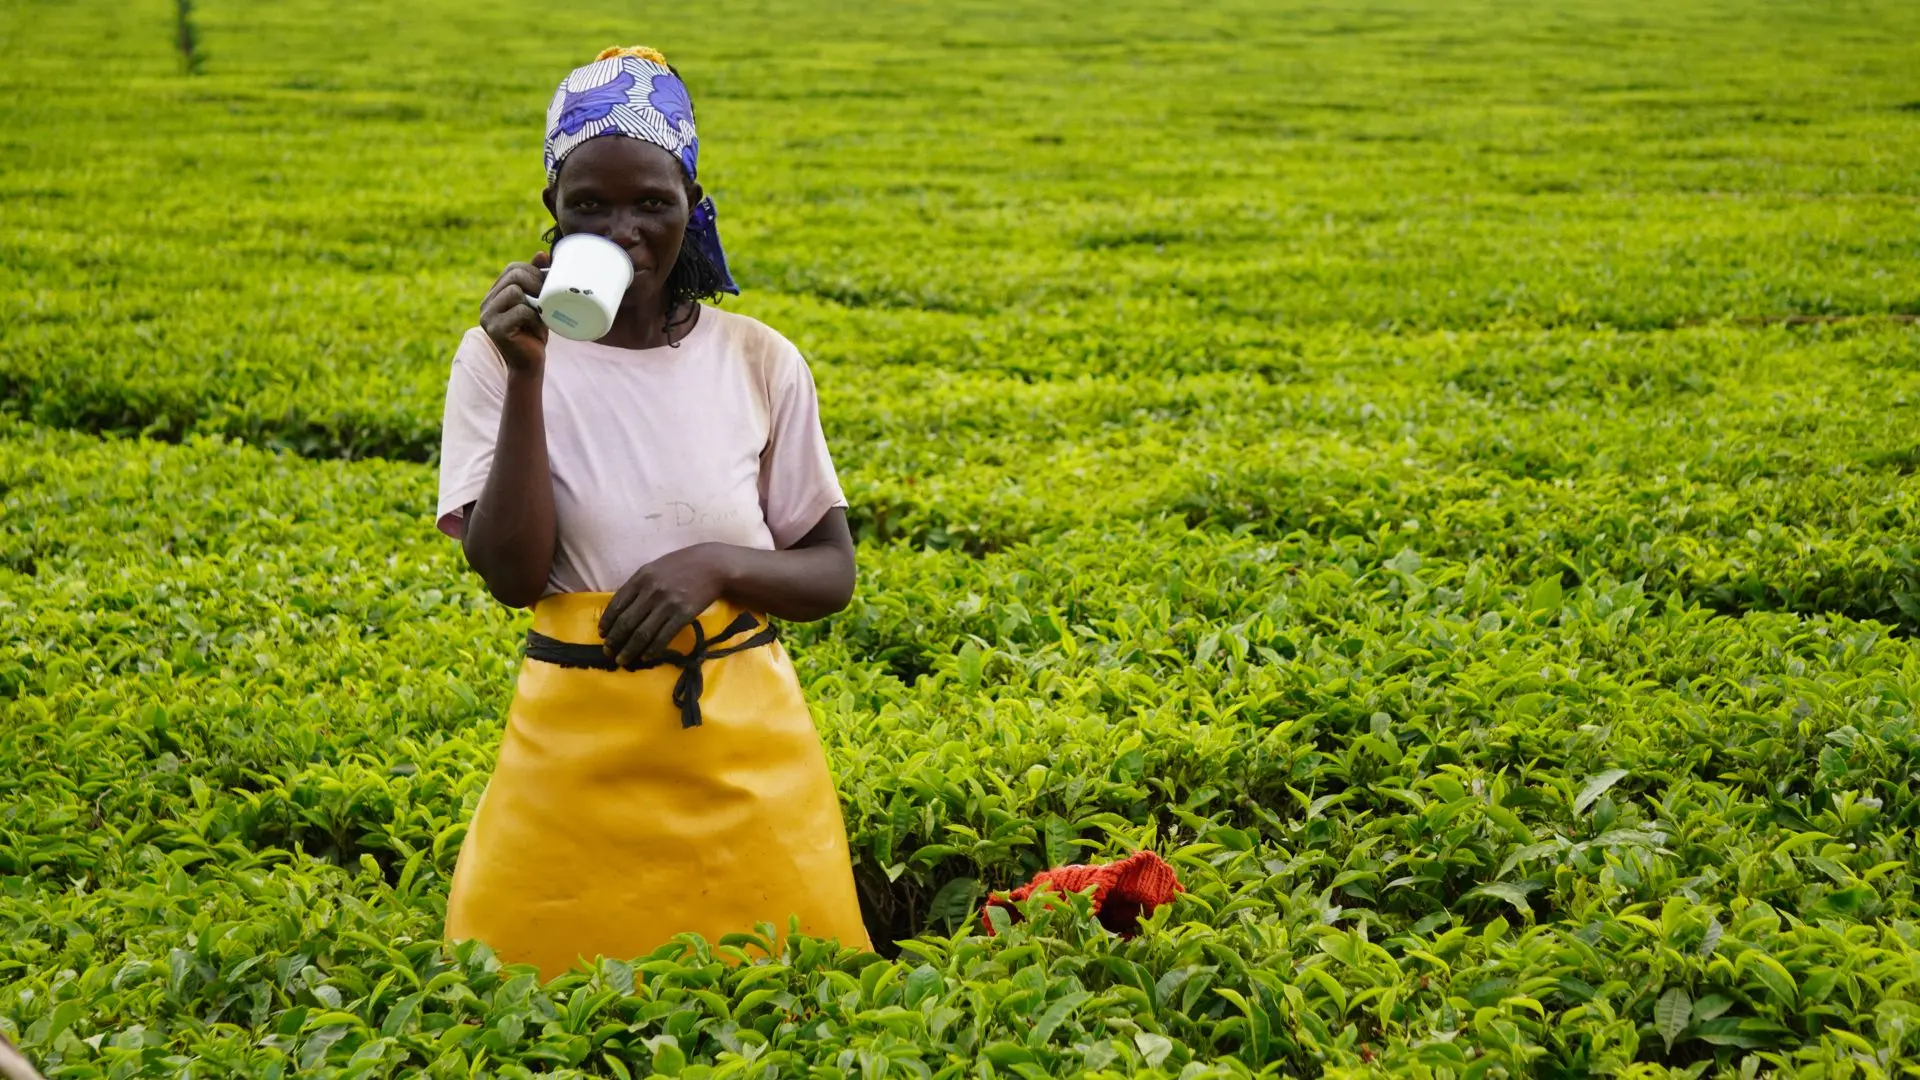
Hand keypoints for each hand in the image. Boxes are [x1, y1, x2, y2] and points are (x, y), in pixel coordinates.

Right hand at [479, 252, 551, 374]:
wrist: (530, 365)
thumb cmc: (535, 333)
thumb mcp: (538, 303)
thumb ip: (537, 280)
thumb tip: (542, 253)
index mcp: (495, 294)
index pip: (513, 268)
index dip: (534, 272)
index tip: (548, 287)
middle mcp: (486, 303)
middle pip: (514, 275)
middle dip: (537, 284)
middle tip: (548, 301)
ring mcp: (487, 316)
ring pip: (515, 291)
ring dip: (535, 304)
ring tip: (540, 318)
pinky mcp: (494, 329)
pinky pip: (520, 310)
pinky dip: (534, 319)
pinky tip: (536, 331)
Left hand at [598, 544, 735, 666]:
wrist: (713, 565)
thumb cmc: (683, 565)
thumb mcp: (655, 568)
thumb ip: (639, 585)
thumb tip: (621, 607)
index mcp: (641, 577)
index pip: (617, 604)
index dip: (607, 622)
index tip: (603, 634)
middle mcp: (651, 591)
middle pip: (626, 622)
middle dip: (614, 641)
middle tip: (608, 652)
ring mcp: (667, 604)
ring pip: (642, 633)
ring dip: (629, 650)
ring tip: (622, 660)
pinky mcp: (683, 615)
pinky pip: (663, 637)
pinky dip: (652, 650)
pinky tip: (646, 656)